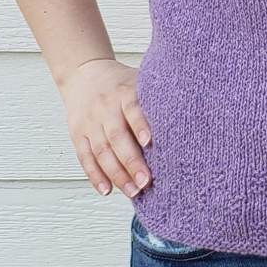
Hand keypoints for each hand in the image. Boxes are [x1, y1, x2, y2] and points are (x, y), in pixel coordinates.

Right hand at [59, 57, 152, 198]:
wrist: (83, 74)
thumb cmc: (121, 84)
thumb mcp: (139, 82)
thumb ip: (156, 99)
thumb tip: (189, 117)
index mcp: (124, 92)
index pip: (132, 109)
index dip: (140, 125)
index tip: (150, 142)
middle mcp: (105, 107)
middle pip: (117, 136)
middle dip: (131, 161)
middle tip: (146, 181)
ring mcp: (90, 122)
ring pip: (101, 151)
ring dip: (116, 174)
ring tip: (133, 191)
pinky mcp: (78, 134)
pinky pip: (85, 157)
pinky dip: (95, 175)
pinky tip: (107, 190)